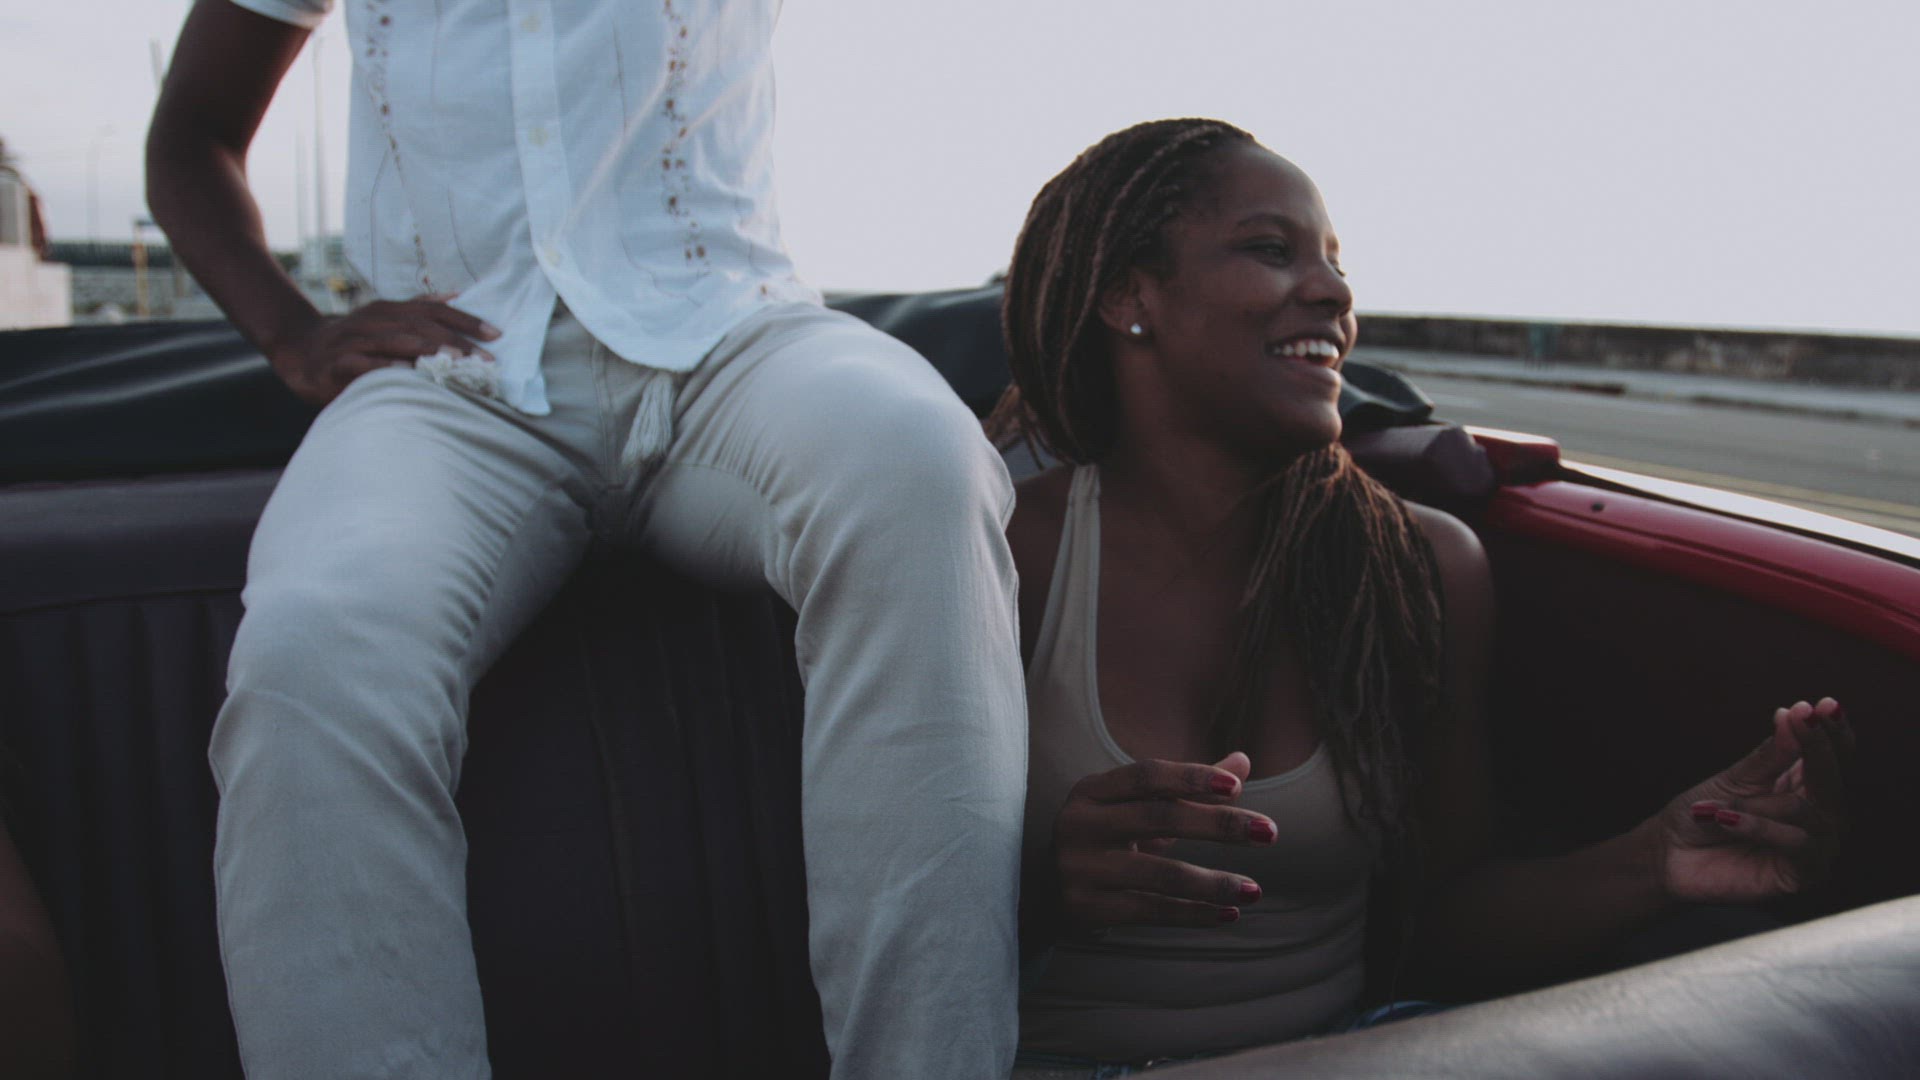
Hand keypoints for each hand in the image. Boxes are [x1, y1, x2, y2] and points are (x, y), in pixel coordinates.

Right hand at [269, 295, 500, 405]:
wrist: (301, 351)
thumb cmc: (355, 338)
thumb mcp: (386, 318)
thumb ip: (418, 308)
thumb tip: (457, 294)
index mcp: (391, 309)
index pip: (435, 311)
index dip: (466, 321)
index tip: (497, 334)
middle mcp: (375, 319)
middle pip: (422, 326)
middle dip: (457, 341)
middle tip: (487, 359)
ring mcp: (356, 340)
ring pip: (397, 342)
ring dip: (429, 351)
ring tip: (457, 362)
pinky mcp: (339, 362)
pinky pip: (366, 364)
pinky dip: (387, 367)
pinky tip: (407, 374)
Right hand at [1051, 752, 1275, 931]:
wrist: (1042, 892)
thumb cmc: (1105, 840)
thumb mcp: (1136, 810)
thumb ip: (1187, 788)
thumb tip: (1244, 761)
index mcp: (1092, 791)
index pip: (1147, 776)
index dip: (1192, 778)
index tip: (1239, 787)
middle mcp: (1081, 824)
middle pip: (1159, 818)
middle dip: (1219, 825)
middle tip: (1270, 832)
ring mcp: (1080, 867)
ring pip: (1159, 873)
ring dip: (1213, 882)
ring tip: (1255, 888)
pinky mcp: (1085, 907)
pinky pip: (1150, 910)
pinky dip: (1193, 914)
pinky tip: (1228, 913)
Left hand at [1655, 698, 1851, 902]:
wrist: (1670, 855)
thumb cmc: (1703, 812)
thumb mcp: (1735, 778)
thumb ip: (1770, 754)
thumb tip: (1795, 714)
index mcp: (1804, 785)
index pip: (1833, 756)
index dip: (1833, 731)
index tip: (1824, 704)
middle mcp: (1818, 815)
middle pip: (1832, 779)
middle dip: (1817, 747)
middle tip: (1803, 719)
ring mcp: (1814, 846)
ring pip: (1805, 811)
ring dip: (1757, 804)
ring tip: (1719, 806)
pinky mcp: (1803, 874)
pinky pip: (1796, 844)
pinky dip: (1759, 827)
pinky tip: (1725, 818)